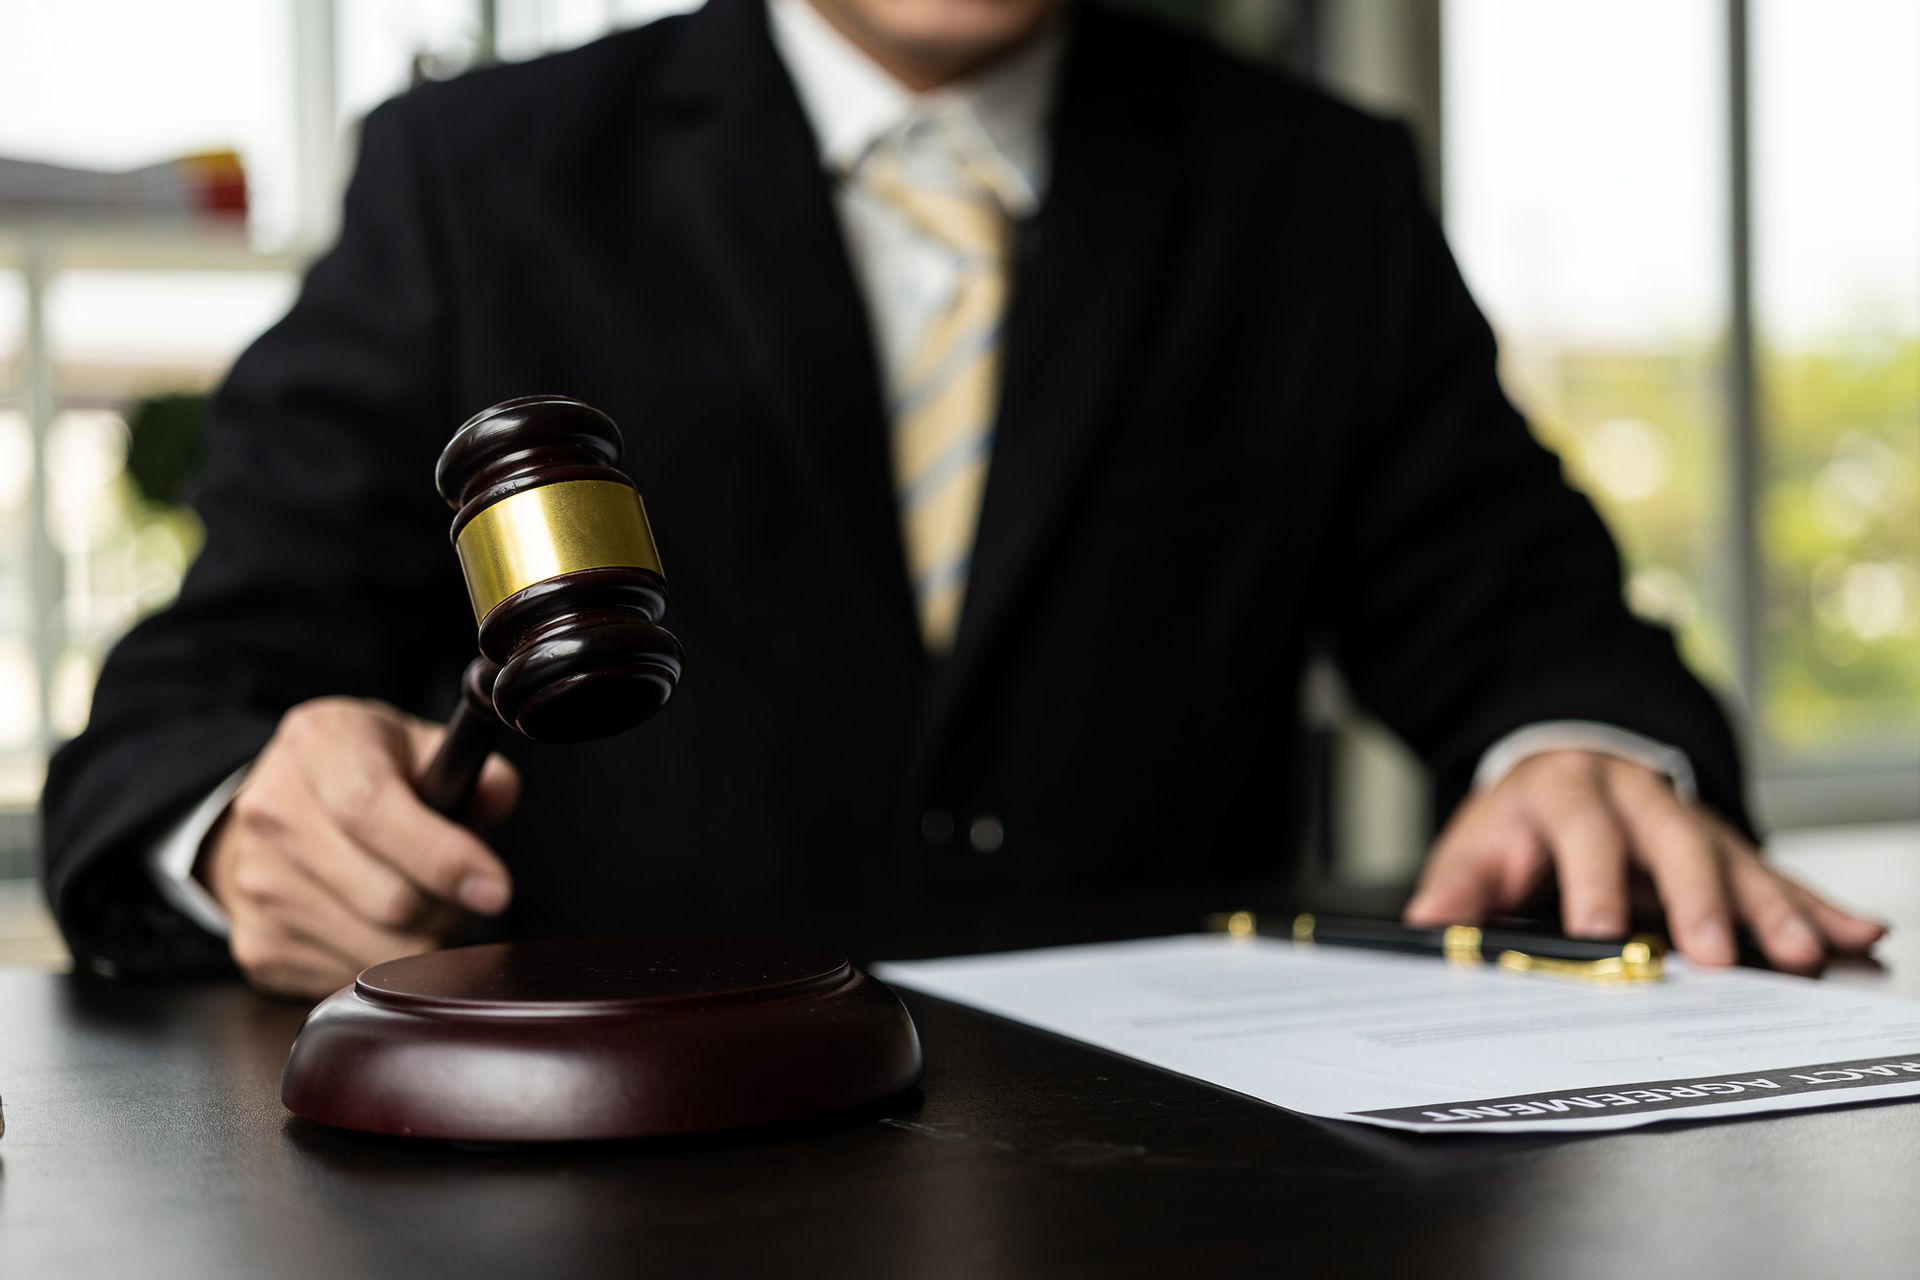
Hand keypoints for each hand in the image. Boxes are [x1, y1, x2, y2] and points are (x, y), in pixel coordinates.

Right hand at [200, 697, 519, 998]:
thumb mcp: (415, 746)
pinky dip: (382, 967)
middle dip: (450, 911)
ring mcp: (257, 883)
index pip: (370, 808)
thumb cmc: (364, 774)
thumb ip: (465, 765)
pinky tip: (379, 926)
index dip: (441, 857)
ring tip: (423, 907)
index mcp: (319, 743)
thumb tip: (494, 794)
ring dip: (423, 942)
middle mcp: (273, 810)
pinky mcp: (257, 943)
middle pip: (386, 897)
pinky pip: (345, 980)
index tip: (496, 890)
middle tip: (465, 896)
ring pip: (376, 952)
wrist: (278, 811)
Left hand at [1403, 750, 1886, 974]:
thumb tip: (1426, 930)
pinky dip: (1815, 906)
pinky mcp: (1725, 848)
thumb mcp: (1476, 843)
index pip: (1583, 832)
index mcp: (1567, 790)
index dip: (1593, 881)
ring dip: (1772, 910)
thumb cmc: (1520, 820)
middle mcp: (1638, 797)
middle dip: (1698, 900)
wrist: (1565, 763)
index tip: (1603, 932)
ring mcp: (1688, 821)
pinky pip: (1775, 876)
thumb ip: (1455, 888)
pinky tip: (1853, 934)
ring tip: (1802, 954)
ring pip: (1736, 861)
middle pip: (1674, 842)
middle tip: (1716, 955)